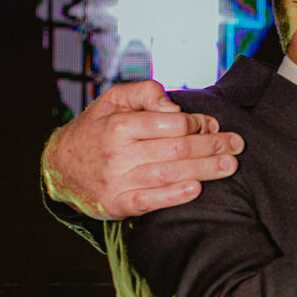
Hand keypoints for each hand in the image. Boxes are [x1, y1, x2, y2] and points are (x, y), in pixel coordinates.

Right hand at [41, 80, 244, 220]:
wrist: (60, 168)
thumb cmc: (95, 130)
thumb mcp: (111, 100)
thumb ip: (143, 92)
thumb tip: (173, 104)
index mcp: (119, 125)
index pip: (170, 124)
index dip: (197, 123)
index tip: (213, 124)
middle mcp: (118, 153)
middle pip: (176, 149)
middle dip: (211, 146)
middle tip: (236, 144)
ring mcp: (118, 181)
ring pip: (169, 174)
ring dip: (205, 170)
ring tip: (229, 165)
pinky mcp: (119, 204)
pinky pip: (152, 201)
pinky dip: (175, 195)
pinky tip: (197, 189)